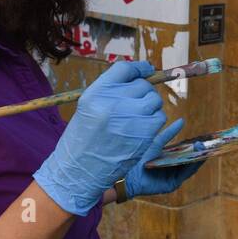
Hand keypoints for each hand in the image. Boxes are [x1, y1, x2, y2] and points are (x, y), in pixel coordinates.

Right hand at [33, 60, 166, 214]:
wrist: (78, 170)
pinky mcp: (144, 133)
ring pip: (154, 101)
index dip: (139, 68)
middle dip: (143, 94)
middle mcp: (113, 101)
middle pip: (142, 85)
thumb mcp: (88, 107)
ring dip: (150, 108)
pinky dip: (154, 122)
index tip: (147, 70)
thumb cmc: (83, 139)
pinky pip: (159, 118)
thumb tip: (141, 77)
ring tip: (135, 121)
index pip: (124, 69)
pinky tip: (141, 131)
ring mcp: (130, 117)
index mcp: (96, 92)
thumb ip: (111, 92)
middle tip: (135, 107)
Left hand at [121, 117, 202, 197]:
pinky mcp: (171, 185)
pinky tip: (196, 160)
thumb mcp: (156, 144)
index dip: (194, 147)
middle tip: (207, 144)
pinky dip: (191, 168)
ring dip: (197, 160)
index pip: (185, 154)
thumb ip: (168, 134)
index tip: (203, 139)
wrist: (127, 174)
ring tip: (204, 151)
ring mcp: (172, 178)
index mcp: (168, 160)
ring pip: (189, 168)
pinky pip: (184, 175)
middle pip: (189, 161)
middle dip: (199, 153)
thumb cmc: (139, 158)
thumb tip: (182, 121)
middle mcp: (172, 169)